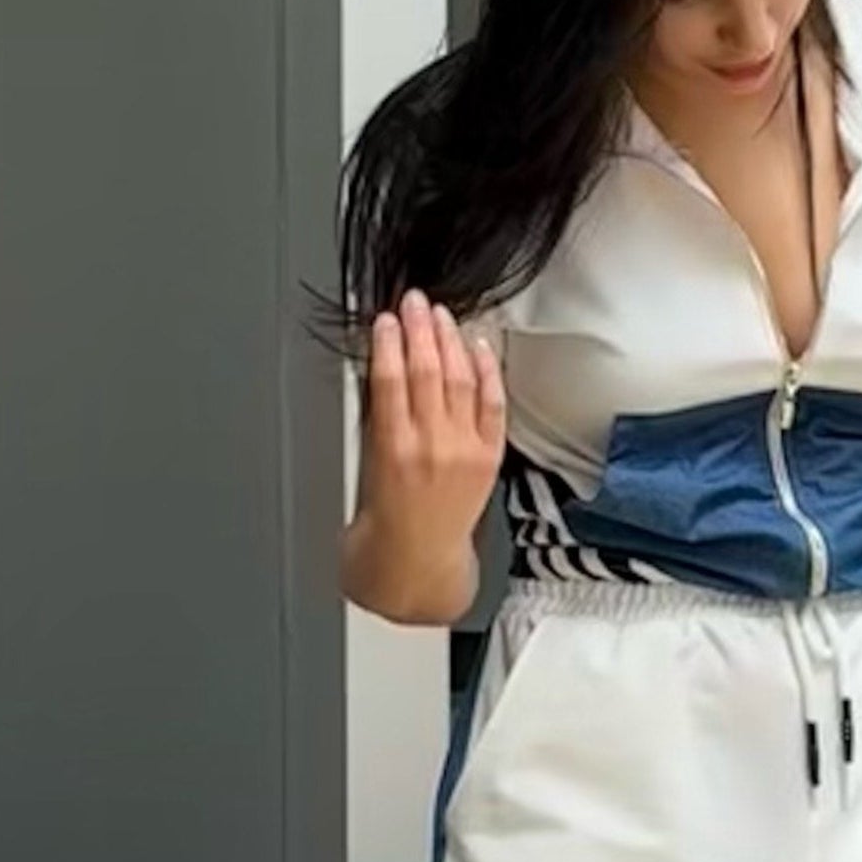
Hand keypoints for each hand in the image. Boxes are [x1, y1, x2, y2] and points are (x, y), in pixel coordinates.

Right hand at [363, 294, 505, 555]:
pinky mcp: (490, 457)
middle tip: (414, 302)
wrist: (417, 559)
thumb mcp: (368, 460)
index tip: (386, 319)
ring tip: (440, 315)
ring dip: (450, 340)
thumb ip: (379, 413)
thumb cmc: (386, 515)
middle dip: (419, 329)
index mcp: (392, 448)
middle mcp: (432, 446)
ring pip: (461, 380)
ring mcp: (465, 450)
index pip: (391, 380)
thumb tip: (385, 363)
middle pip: (428, 371)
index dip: (389, 342)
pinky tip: (477, 346)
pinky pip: (493, 404)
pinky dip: (487, 371)